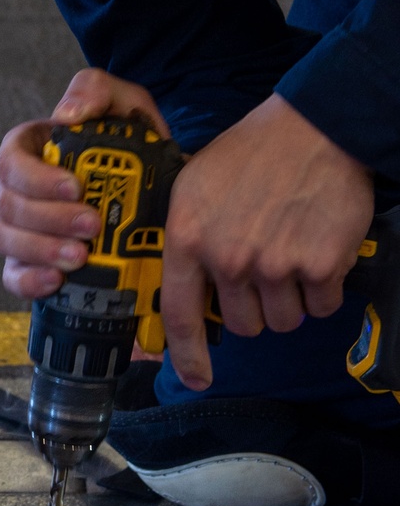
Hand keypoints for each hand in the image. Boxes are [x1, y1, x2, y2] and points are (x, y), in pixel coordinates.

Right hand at [0, 68, 170, 299]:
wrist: (160, 189)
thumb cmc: (134, 141)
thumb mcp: (125, 104)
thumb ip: (96, 91)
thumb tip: (65, 115)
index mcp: (29, 150)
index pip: (10, 162)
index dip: (36, 178)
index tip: (75, 187)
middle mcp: (16, 189)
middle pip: (8, 205)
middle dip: (48, 218)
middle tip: (92, 225)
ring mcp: (20, 229)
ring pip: (5, 240)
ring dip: (40, 250)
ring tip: (80, 257)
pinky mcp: (31, 263)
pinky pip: (12, 277)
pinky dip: (29, 281)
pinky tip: (57, 281)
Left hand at [162, 94, 373, 390]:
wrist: (313, 127)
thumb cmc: (252, 152)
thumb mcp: (195, 185)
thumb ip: (188, 236)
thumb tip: (185, 285)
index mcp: (188, 236)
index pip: (179, 313)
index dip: (186, 354)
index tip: (195, 378)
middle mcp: (228, 257)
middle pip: (242, 324)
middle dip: (255, 305)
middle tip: (264, 266)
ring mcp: (274, 264)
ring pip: (283, 320)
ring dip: (291, 298)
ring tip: (291, 251)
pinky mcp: (319, 266)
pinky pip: (322, 306)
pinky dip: (324, 287)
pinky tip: (317, 249)